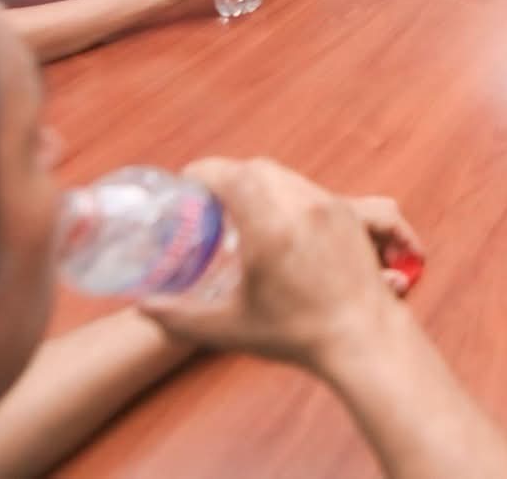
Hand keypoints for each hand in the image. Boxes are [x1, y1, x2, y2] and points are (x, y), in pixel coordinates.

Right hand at [142, 158, 424, 365]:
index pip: (231, 176)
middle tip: (209, 200)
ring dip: (258, 183)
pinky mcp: (348, 213)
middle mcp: (301, 206)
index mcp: (270, 227)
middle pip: (257, 168)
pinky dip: (286, 193)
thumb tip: (143, 306)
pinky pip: (308, 188)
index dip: (203, 173)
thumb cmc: (296, 334)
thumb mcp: (229, 328)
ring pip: (285, 175)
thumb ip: (180, 316)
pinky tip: (277, 222)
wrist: (363, 337)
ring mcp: (329, 205)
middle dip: (228, 177)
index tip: (185, 183)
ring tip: (240, 210)